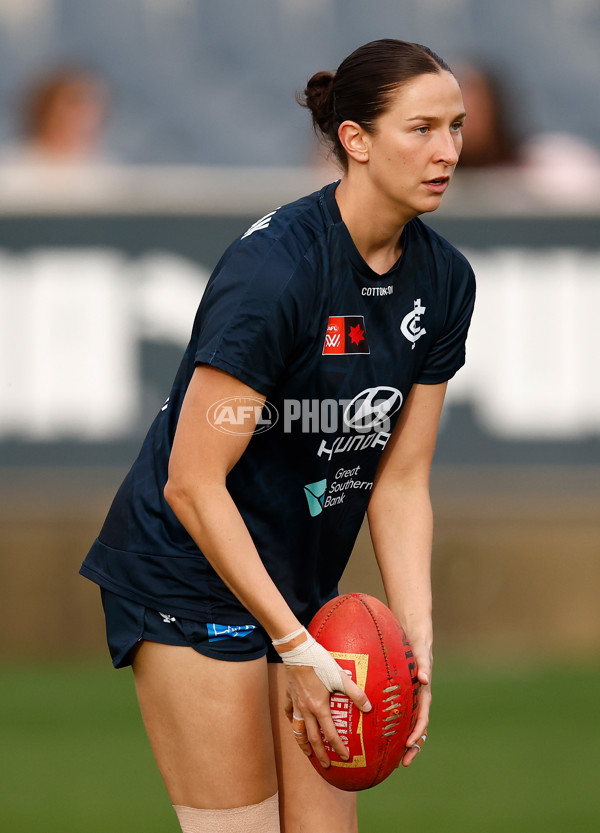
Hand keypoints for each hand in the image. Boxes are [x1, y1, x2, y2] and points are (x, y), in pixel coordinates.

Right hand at [284, 663, 370, 767]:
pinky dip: (291, 720)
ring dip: (303, 743)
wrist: (296, 650)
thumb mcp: (340, 677)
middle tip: (326, 765)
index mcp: (319, 707)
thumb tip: (368, 707)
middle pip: (312, 738)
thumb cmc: (320, 662)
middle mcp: (306, 709)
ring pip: (297, 729)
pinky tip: (294, 722)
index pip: (330, 733)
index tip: (344, 757)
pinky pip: (288, 711)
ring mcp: (295, 703)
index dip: (338, 747)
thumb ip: (355, 693)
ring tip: (307, 752)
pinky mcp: (289, 694)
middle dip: (320, 753)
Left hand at [401, 639, 431, 766]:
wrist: (414, 636)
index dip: (418, 732)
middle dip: (413, 747)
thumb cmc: (418, 646)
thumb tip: (424, 679)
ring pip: (408, 725)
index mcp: (424, 693)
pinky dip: (392, 726)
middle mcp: (418, 699)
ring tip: (394, 758)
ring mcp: (410, 699)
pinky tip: (379, 735)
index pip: (423, 718)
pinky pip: (397, 714)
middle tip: (404, 762)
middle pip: (417, 728)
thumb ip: (424, 665)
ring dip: (403, 741)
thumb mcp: (421, 653)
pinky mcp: (401, 695)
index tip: (410, 744)